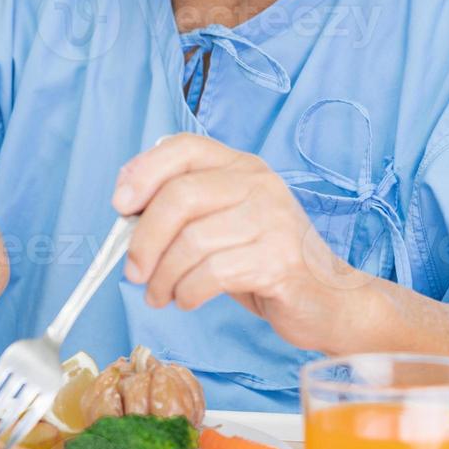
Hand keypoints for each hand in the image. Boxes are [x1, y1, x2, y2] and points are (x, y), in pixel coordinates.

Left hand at [112, 134, 369, 352]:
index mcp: (241, 166)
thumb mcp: (221, 223)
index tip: (119, 205)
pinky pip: (212, 274)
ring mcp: (273, 221)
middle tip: (133, 271)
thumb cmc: (262, 260)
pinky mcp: (280, 262)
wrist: (328, 302)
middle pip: (180, 197)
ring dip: (163, 276)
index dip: (143, 171)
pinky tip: (185, 300)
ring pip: (191, 242)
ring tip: (159, 294)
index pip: (184, 147)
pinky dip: (187, 292)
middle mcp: (259, 185)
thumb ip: (182, 209)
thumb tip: (124, 209)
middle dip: (143, 239)